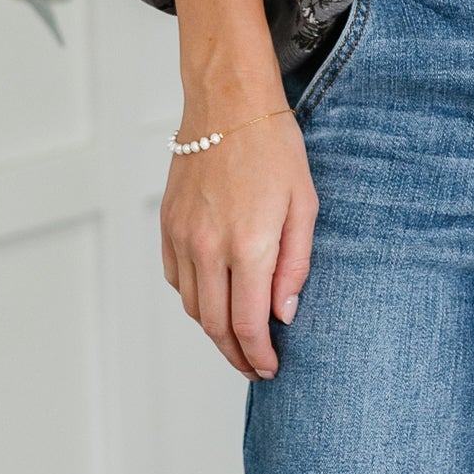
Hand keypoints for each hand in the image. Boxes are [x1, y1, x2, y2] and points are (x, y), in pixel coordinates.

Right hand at [161, 108, 317, 379]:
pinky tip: (216, 300)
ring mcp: (183, 237)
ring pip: (193, 307)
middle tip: (255, 367)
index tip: (270, 369)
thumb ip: (296, 266)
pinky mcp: (168, 225)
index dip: (259, 356)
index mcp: (248, 245)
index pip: (248, 323)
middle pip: (215, 325)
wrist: (227, 104)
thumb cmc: (274, 149)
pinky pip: (177, 279)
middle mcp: (208, 247)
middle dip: (236, 355)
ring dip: (215, 332)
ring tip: (239, 340)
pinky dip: (195, 299)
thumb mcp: (305, 206)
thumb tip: (284, 314)